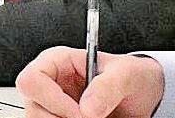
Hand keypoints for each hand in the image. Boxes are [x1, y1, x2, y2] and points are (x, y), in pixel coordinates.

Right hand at [16, 46, 163, 117]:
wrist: (142, 97)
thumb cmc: (130, 77)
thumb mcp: (126, 74)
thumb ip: (108, 85)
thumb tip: (88, 107)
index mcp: (57, 62)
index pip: (32, 80)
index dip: (53, 99)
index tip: (81, 112)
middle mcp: (49, 83)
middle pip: (33, 108)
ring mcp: (51, 105)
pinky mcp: (58, 117)